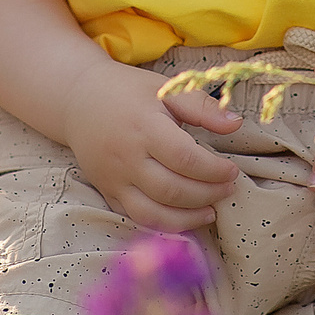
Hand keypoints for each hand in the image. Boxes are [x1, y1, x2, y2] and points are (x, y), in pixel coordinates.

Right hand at [63, 61, 244, 232]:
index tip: (232, 171)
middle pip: (171, 190)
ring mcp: (114, 179)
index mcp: (144, 127)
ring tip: (211, 212)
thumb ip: (202, 107)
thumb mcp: (165, 89)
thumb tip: (236, 124)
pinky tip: (184, 219)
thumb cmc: (129, 92)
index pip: (185, 158)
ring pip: (152, 212)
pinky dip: (162, 225)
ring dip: (187, 219)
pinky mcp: (107, 191)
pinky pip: (135, 217)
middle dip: (207, 195)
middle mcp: (127, 157)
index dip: (214, 170)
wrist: (78, 100)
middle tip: (228, 190)